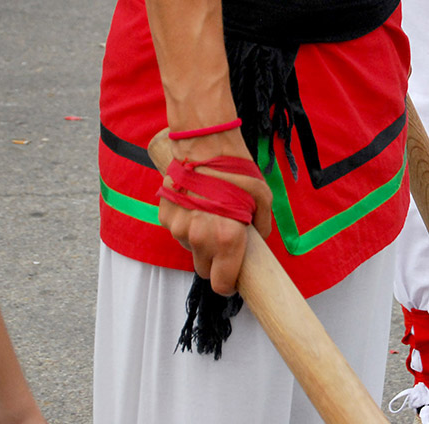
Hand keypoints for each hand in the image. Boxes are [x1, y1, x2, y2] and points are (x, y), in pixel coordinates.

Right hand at [157, 132, 274, 296]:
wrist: (204, 144)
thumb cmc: (236, 170)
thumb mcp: (263, 197)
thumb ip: (262, 225)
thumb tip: (258, 238)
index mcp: (226, 238)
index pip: (221, 282)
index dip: (227, 283)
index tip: (232, 277)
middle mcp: (200, 238)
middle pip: (204, 269)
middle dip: (214, 261)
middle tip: (225, 242)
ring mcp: (179, 228)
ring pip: (190, 249)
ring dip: (200, 241)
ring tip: (211, 216)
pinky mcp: (166, 216)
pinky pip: (178, 231)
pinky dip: (186, 225)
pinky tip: (196, 206)